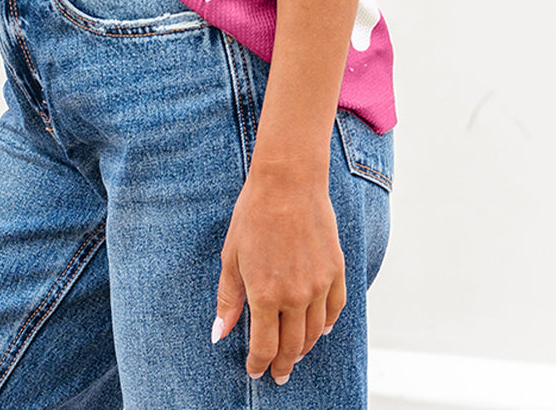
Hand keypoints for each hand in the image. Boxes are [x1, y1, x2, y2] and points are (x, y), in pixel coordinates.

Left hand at [213, 169, 345, 384]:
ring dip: (304, 348)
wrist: (288, 182)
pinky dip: (328, 325)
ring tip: (295, 354)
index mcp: (266, 295)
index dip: (259, 364)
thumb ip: (228, 299)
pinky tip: (320, 329)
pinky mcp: (336, 270)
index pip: (265, 347)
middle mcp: (296, 296)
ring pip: (315, 333)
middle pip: (292, 347)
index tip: (256, 371)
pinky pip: (335, 309)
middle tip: (278, 374)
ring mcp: (319, 284)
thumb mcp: (231, 257)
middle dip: (283, 365)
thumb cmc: (254, 215)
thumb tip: (220, 333)